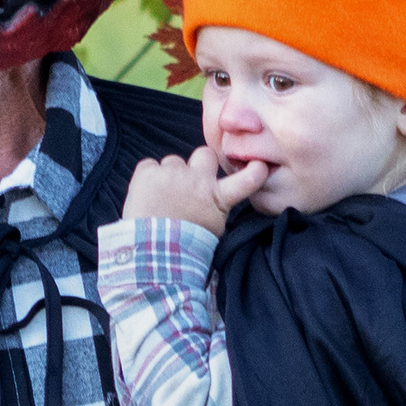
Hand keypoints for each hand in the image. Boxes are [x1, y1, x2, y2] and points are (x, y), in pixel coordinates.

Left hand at [122, 149, 270, 232]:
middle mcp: (199, 180)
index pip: (246, 180)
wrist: (153, 250)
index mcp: (217, 198)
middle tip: (188, 182)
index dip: (254, 171)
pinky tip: (145, 195)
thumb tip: (208, 199)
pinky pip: (148, 165)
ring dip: (168, 174)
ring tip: (160, 197)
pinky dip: (146, 177)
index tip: (260, 165)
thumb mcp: (211, 228)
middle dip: (198, 163)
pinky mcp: (149, 172)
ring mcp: (173, 173)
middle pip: (205, 155)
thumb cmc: (182, 244)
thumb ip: (214, 207)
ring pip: (173, 162)